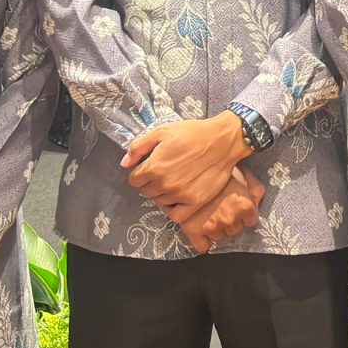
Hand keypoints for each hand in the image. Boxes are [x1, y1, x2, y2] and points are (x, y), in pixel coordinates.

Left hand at [123, 116, 249, 217]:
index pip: (134, 180)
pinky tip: (177, 199)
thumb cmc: (192, 133)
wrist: (222, 141)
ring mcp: (180, 195)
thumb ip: (139, 147)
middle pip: (146, 192)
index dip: (139, 173)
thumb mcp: (162, 131)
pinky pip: (176, 216)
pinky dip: (172, 209)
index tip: (148, 168)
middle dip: (150, 183)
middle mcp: (165, 184)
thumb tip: (125, 164)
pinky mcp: (195, 202)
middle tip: (163, 173)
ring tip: (173, 182)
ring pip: (159, 202)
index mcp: (154, 167)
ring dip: (162, 194)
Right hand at [176, 169, 263, 253]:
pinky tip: (201, 229)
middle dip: (231, 221)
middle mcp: (229, 218)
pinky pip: (202, 246)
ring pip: (219, 237)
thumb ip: (254, 187)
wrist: (190, 168)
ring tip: (209, 215)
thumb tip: (258, 199)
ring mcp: (211, 226)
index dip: (244, 213)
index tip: (237, 207)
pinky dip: (202, 241)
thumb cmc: (218, 169)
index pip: (251, 221)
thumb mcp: (241, 174)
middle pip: (235, 230)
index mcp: (244, 205)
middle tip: (222, 208)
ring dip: (217, 229)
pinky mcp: (193, 230)